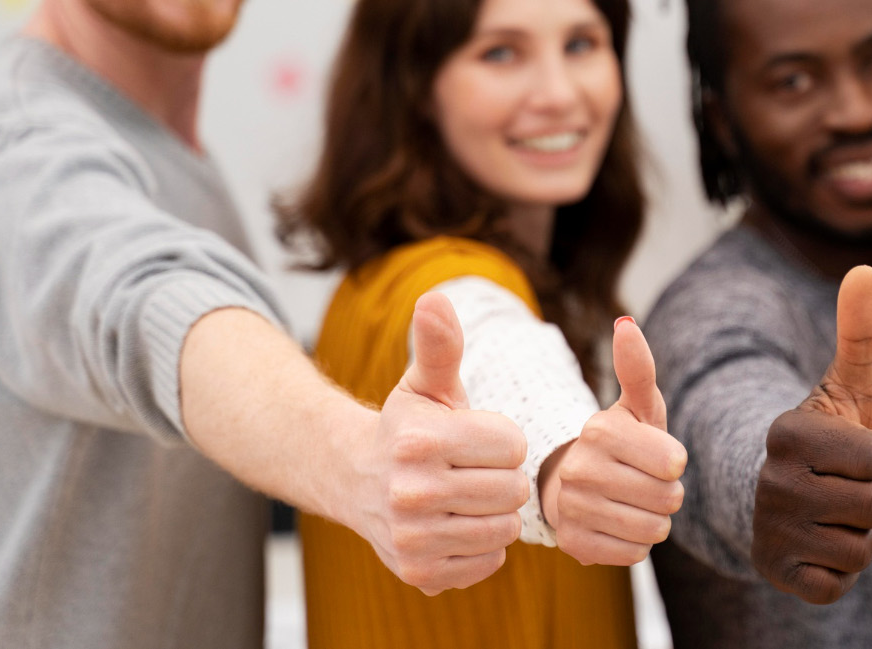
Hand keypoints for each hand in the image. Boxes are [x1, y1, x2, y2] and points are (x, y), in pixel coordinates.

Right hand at [356, 291, 530, 594]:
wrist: (357, 480)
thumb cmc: (408, 426)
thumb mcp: (425, 383)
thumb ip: (440, 344)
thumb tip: (434, 298)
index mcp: (420, 441)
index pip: (514, 445)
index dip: (502, 439)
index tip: (474, 437)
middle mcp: (411, 492)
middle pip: (513, 489)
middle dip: (503, 476)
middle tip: (472, 470)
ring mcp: (413, 538)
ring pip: (505, 528)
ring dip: (496, 512)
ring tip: (466, 496)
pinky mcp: (419, 574)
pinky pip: (490, 562)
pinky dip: (483, 546)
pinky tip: (456, 526)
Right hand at [542, 316, 687, 565]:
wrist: (575, 485)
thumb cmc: (621, 443)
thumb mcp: (636, 407)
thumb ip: (638, 369)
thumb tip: (625, 324)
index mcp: (600, 430)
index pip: (674, 463)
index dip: (673, 463)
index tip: (654, 456)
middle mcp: (580, 468)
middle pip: (668, 499)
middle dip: (667, 494)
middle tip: (643, 482)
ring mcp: (572, 508)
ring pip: (653, 529)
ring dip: (653, 520)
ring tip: (631, 502)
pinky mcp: (573, 543)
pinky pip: (635, 554)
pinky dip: (635, 544)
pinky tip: (617, 524)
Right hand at [752, 265, 871, 603]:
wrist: (800, 493)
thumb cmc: (837, 434)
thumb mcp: (854, 383)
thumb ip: (861, 331)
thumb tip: (863, 268)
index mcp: (785, 432)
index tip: (847, 450)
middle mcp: (768, 482)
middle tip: (844, 485)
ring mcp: (768, 530)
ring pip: (860, 545)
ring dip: (861, 533)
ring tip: (836, 511)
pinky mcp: (776, 572)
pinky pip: (841, 582)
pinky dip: (843, 568)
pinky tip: (824, 542)